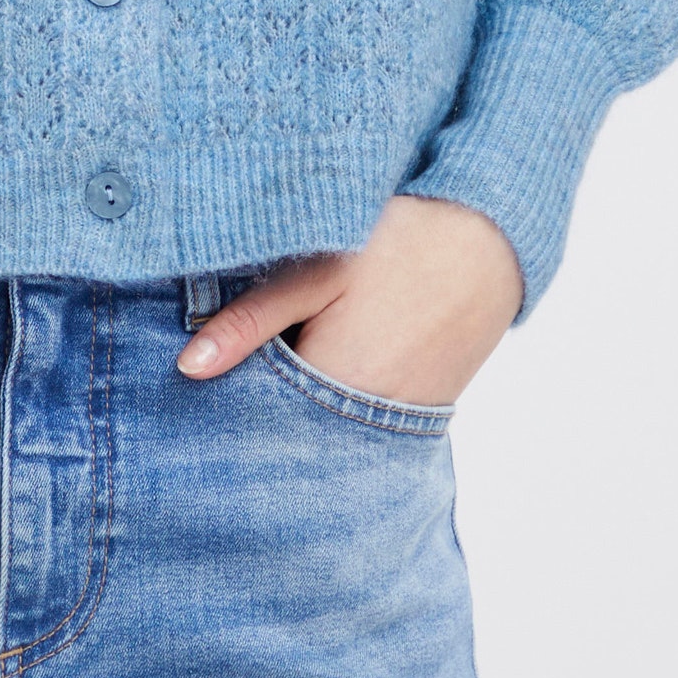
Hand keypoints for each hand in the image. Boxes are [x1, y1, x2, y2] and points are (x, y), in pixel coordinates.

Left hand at [175, 193, 524, 403]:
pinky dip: (329, 406)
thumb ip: (253, 320)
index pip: (256, 426)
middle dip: (253, 415)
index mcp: (335, 390)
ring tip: (278, 368)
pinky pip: (354, 424)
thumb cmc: (399, 246)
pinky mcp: (413, 416)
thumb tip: (188, 368)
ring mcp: (394, 426)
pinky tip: (319, 368)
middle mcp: (367, 424)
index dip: (223, 407)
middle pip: (287, 436)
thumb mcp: (318, 272)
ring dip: (293, 410)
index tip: (193, 394)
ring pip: (320, 432)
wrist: (489, 240)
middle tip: (228, 383)